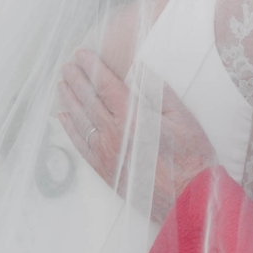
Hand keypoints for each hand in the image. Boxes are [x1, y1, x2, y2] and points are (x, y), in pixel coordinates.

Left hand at [57, 49, 216, 221]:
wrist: (187, 197)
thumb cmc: (191, 157)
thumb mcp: (183, 117)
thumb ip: (160, 91)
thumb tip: (141, 70)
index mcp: (133, 116)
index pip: (106, 85)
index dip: (92, 68)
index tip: (81, 54)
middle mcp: (114, 133)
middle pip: (89, 100)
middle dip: (77, 80)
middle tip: (67, 65)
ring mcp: (107, 153)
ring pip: (81, 121)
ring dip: (69, 100)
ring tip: (62, 85)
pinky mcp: (105, 170)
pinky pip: (81, 146)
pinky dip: (71, 130)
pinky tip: (64, 119)